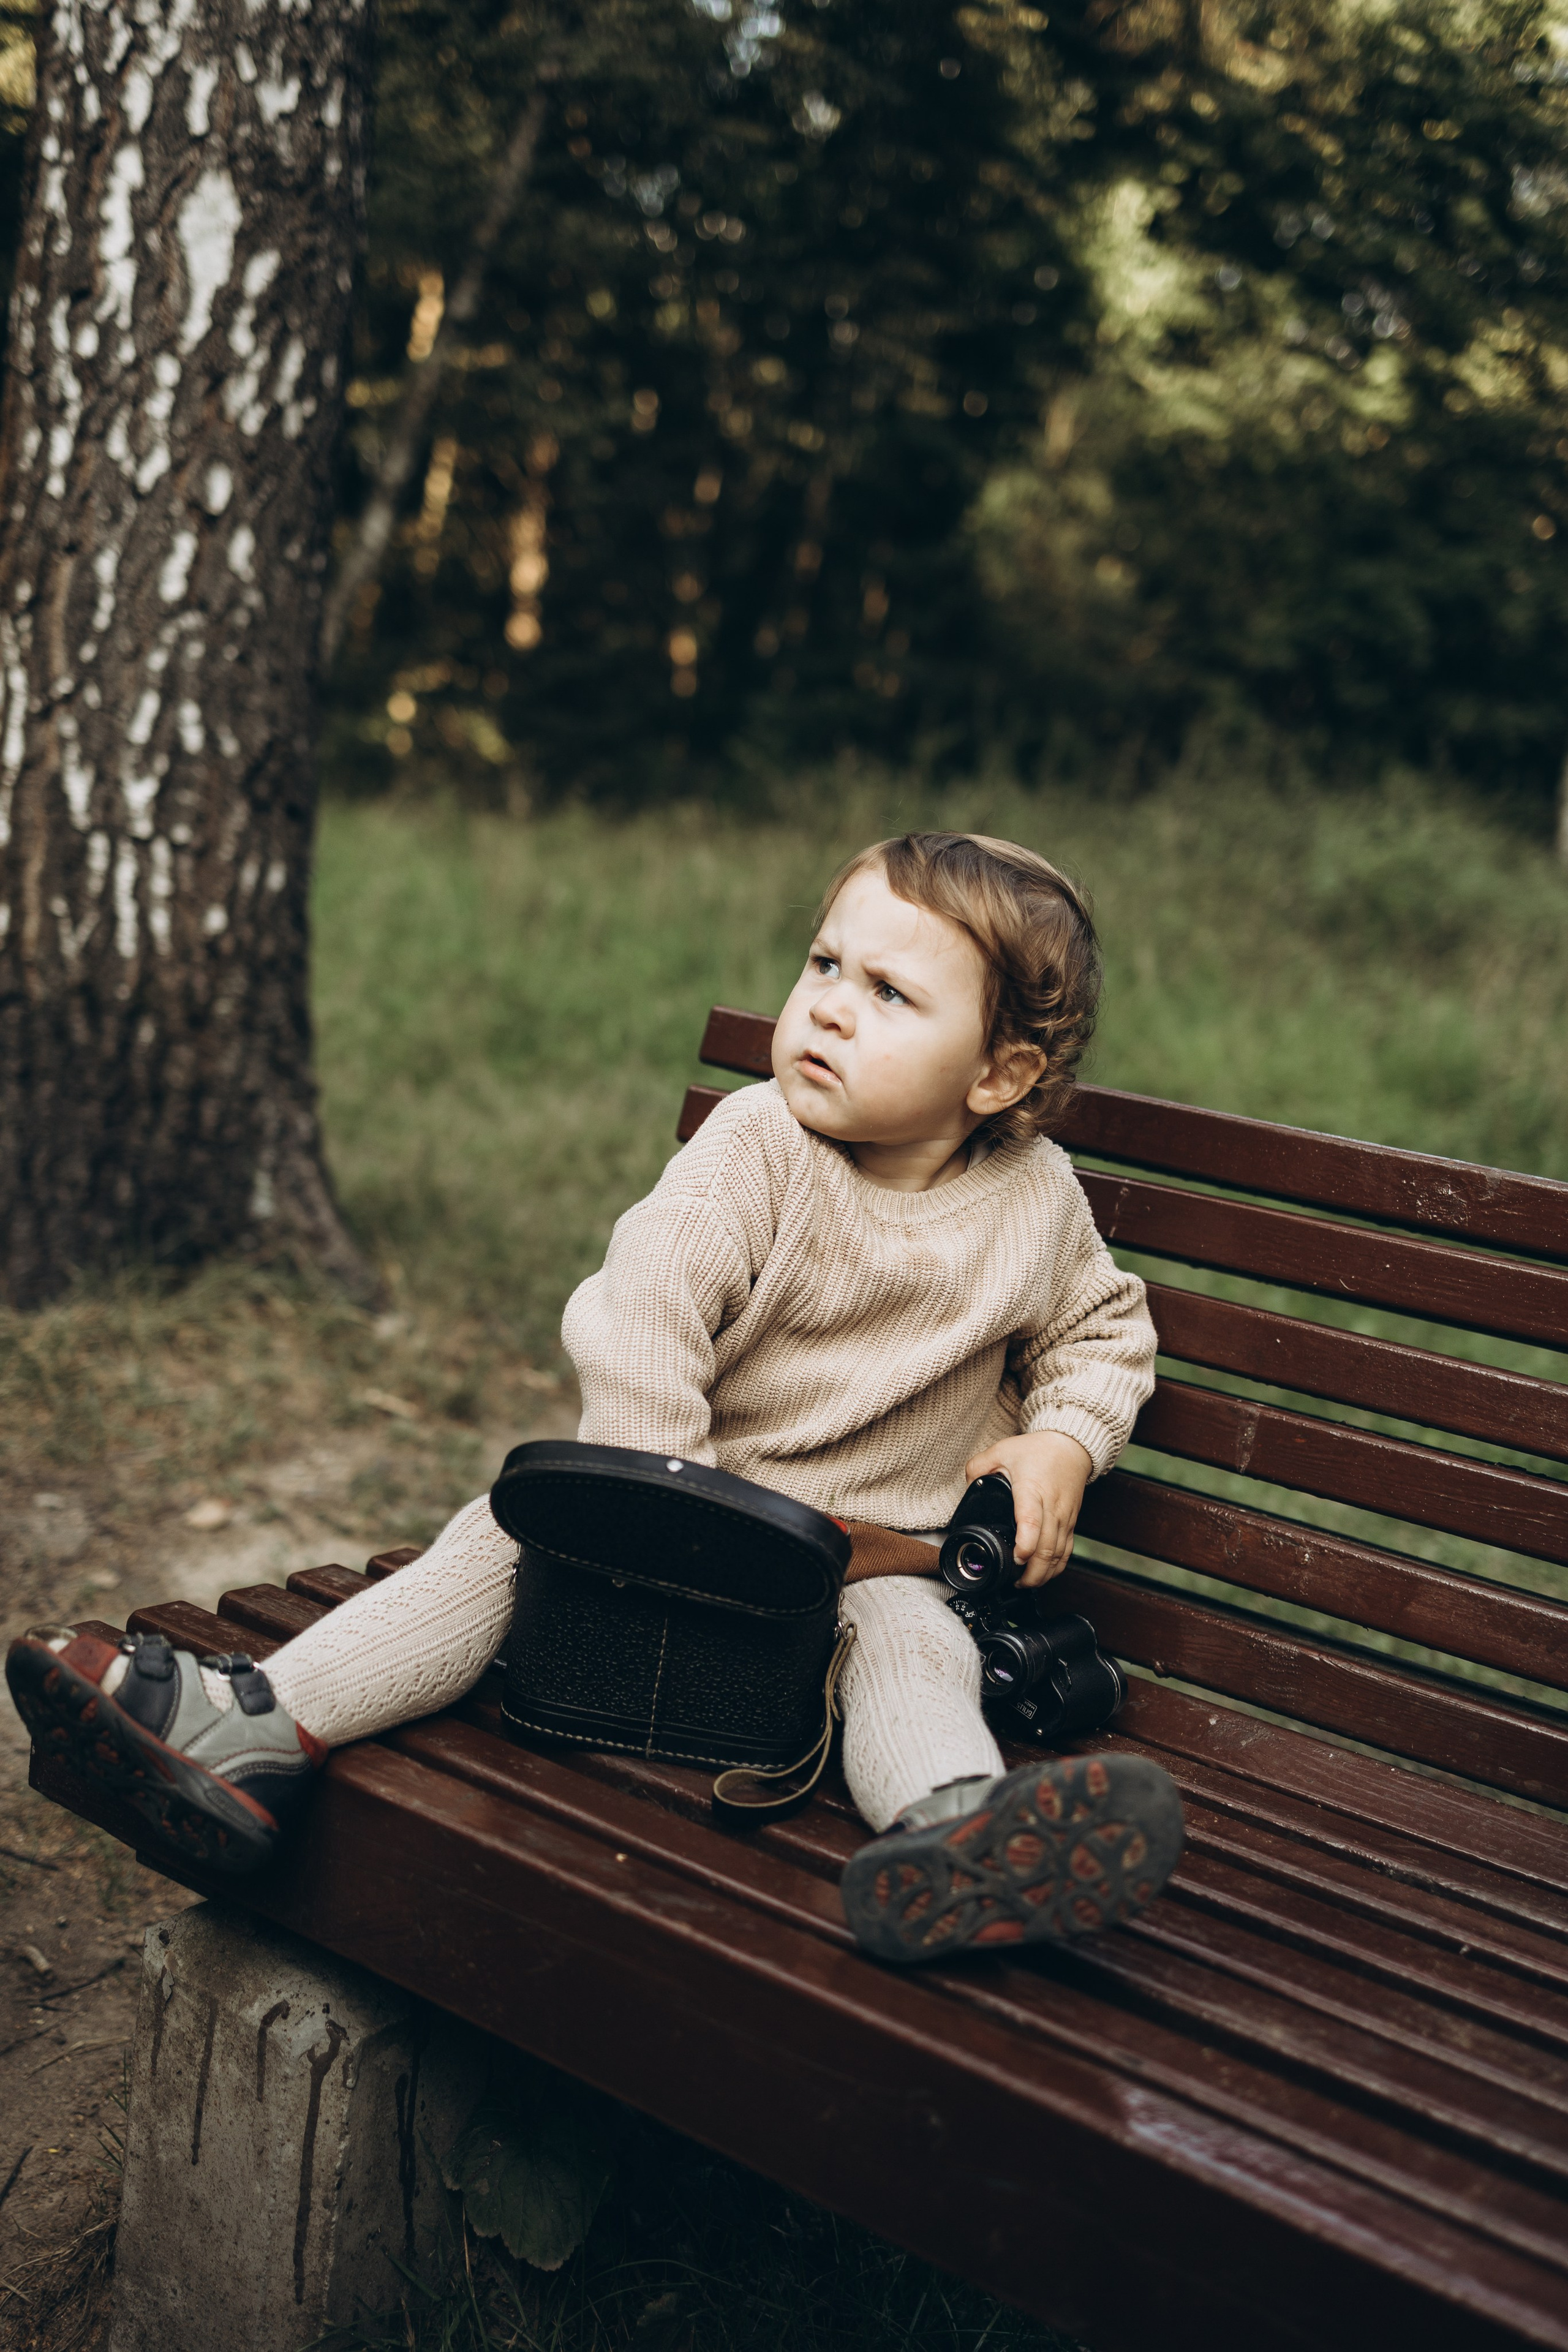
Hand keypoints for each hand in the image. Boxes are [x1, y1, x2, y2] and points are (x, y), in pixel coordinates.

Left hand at [963, 1430, 1093, 1587]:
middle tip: (1014, 1582)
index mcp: (1031, 1491)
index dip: (1025, 1545)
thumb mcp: (1002, 1450)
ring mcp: (1064, 1519)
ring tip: (1025, 1583)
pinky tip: (1043, 1574)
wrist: (1072, 1447)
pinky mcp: (1071, 1524)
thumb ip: (978, 1466)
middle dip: (1032, 1573)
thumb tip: (966, 1485)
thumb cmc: (1039, 1450)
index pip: (1031, 1522)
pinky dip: (1056, 1568)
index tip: (1016, 1559)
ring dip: (1043, 1574)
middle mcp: (1051, 1508)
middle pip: (1047, 1549)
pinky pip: (1067, 1552)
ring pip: (1058, 1555)